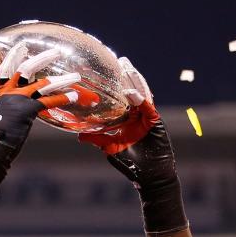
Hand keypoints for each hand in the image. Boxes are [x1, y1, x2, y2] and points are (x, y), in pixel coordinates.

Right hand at [0, 42, 82, 167]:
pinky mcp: (29, 109)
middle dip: (43, 58)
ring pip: (44, 83)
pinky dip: (63, 98)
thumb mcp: (3, 114)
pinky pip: (49, 100)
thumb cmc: (0, 135)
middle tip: (56, 52)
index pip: (6, 69)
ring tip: (75, 77)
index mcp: (3, 92)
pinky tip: (73, 96)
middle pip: (27, 68)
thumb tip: (25, 102)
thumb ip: (13, 105)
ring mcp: (20, 100)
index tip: (22, 46)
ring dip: (62, 79)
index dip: (13, 56)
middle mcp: (11, 92)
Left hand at [78, 58, 186, 236]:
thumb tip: (79, 135)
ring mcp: (148, 118)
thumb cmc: (131, 163)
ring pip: (143, 95)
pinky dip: (140, 99)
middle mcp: (139, 115)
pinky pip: (148, 108)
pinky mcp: (155, 123)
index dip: (117, 85)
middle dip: (128, 75)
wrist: (148, 176)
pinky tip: (130, 92)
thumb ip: (97, 139)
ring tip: (128, 68)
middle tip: (121, 59)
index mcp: (129, 119)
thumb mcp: (109, 149)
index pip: (123, 98)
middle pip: (134, 91)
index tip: (108, 71)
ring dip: (136, 81)